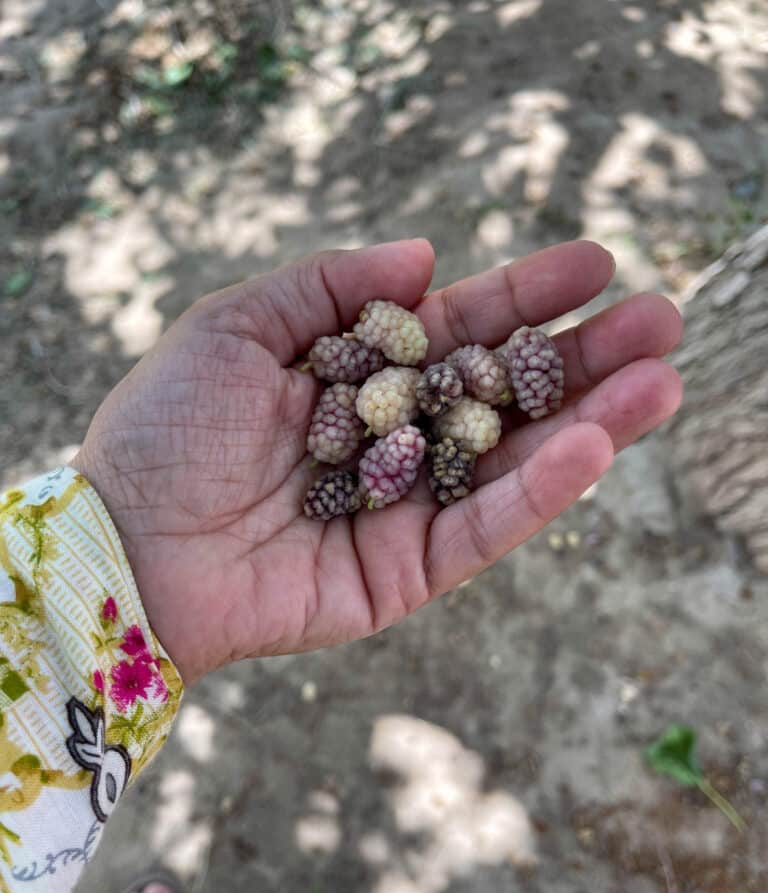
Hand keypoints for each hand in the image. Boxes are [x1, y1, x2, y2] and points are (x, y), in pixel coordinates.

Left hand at [71, 239, 681, 682]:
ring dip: (589, 422)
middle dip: (581, 359)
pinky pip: (482, 529)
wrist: (125, 543)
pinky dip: (536, 490)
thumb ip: (330, 284)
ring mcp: (406, 510)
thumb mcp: (235, 324)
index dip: (525, 298)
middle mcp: (394, 442)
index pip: (459, 332)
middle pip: (504, 397)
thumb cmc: (166, 429)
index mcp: (360, 380)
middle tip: (660, 320)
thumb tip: (427, 257)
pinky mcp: (407, 574)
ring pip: (511, 463)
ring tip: (659, 381)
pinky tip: (588, 445)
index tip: (595, 264)